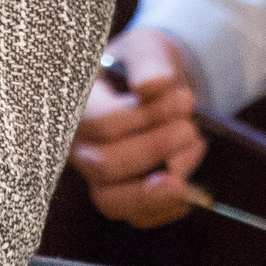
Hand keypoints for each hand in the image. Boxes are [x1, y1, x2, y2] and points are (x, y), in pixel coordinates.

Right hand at [69, 27, 206, 227]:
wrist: (158, 86)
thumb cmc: (144, 67)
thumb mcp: (148, 49)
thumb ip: (150, 62)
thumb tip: (154, 86)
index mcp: (75, 105)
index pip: (101, 123)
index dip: (146, 117)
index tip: (184, 99)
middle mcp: (77, 144)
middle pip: (104, 165)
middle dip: (155, 149)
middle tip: (189, 127)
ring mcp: (95, 173)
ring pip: (111, 201)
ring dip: (155, 190)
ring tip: (187, 171)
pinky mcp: (118, 194)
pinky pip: (134, 217)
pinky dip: (165, 209)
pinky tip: (188, 186)